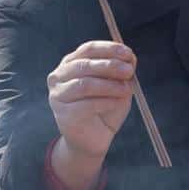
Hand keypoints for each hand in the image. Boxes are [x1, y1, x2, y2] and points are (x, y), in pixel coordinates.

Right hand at [46, 40, 135, 189]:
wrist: (93, 140)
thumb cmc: (104, 110)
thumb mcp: (117, 87)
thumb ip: (122, 72)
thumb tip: (130, 58)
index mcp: (71, 64)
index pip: (88, 49)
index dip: (109, 49)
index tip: (128, 54)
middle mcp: (59, 77)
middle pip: (84, 65)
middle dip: (110, 66)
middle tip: (128, 71)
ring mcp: (58, 95)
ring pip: (84, 84)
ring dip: (109, 85)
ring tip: (126, 90)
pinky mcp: (63, 114)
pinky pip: (86, 105)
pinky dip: (105, 102)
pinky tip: (116, 103)